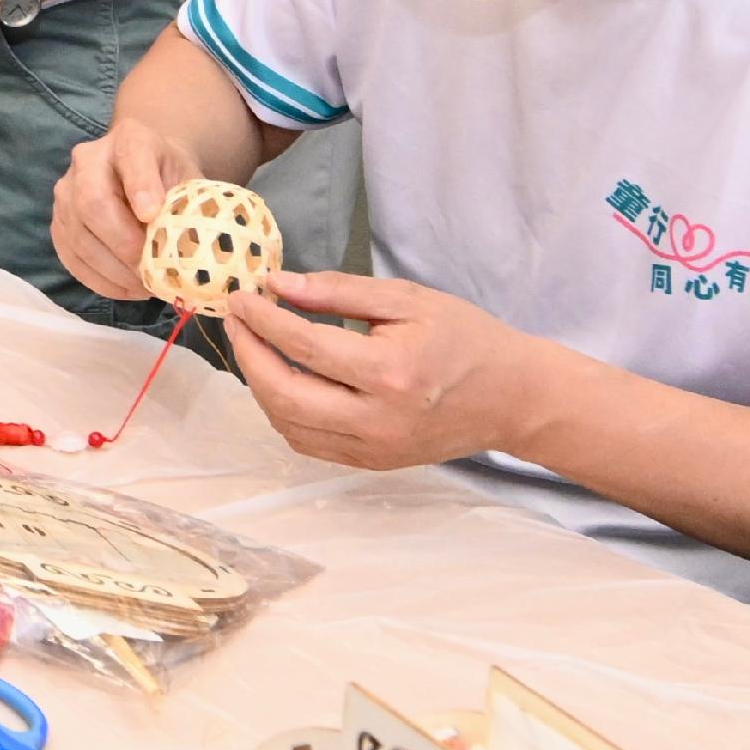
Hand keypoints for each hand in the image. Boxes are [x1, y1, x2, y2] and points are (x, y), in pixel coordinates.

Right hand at [50, 112, 203, 300]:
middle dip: (123, 242)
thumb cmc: (169, 178)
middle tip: (150, 269)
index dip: (140, 186)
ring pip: (78, 235)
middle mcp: (88, 159)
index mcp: (129, 139)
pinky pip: (71, 257)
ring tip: (145, 286)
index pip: (131, 156)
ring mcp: (66, 192)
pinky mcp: (58, 224)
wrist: (145, 172)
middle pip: (92, 201)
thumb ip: (187, 206)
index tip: (152, 215)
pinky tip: (128, 289)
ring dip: (114, 270)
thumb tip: (188, 248)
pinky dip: (101, 281)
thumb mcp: (188, 180)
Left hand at [215, 272, 564, 471]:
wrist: (512, 397)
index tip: (241, 296)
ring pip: (289, 426)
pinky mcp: (372, 464)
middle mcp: (377, 420)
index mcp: (389, 373)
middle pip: (284, 395)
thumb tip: (280, 286)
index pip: (304, 347)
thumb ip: (340, 292)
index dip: (263, 321)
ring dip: (259, 386)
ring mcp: (373, 450)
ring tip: (253, 346)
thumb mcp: (408, 299)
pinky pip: (309, 443)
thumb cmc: (465, 337)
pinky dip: (283, 413)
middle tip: (236, 320)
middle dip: (249, 355)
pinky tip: (279, 380)